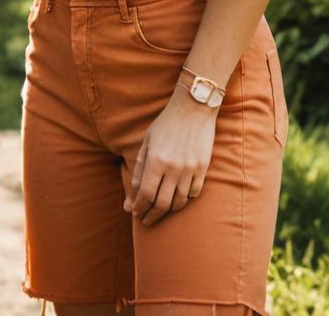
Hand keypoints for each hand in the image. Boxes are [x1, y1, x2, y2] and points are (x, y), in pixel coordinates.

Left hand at [124, 88, 217, 225]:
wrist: (193, 110)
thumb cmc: (165, 125)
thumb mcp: (147, 143)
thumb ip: (138, 171)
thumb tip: (130, 200)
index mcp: (156, 160)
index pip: (146, 194)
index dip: (139, 207)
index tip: (135, 214)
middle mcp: (173, 168)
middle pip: (162, 203)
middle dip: (152, 215)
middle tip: (146, 221)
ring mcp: (190, 170)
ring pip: (179, 202)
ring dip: (167, 211)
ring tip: (159, 212)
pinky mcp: (203, 169)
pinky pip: (193, 193)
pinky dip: (184, 200)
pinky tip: (176, 199)